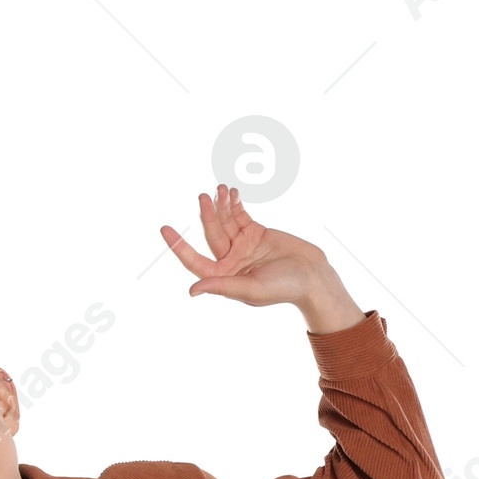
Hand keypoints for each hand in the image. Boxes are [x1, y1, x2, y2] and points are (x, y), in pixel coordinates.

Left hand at [160, 187, 358, 324]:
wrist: (313, 276)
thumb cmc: (285, 288)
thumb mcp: (252, 289)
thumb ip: (222, 287)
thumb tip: (192, 290)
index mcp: (225, 278)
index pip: (196, 261)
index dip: (179, 247)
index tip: (164, 229)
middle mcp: (230, 262)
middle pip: (212, 235)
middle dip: (207, 216)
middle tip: (203, 196)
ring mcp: (242, 246)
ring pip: (225, 222)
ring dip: (220, 205)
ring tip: (218, 189)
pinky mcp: (256, 232)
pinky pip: (239, 215)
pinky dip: (233, 203)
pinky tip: (228, 192)